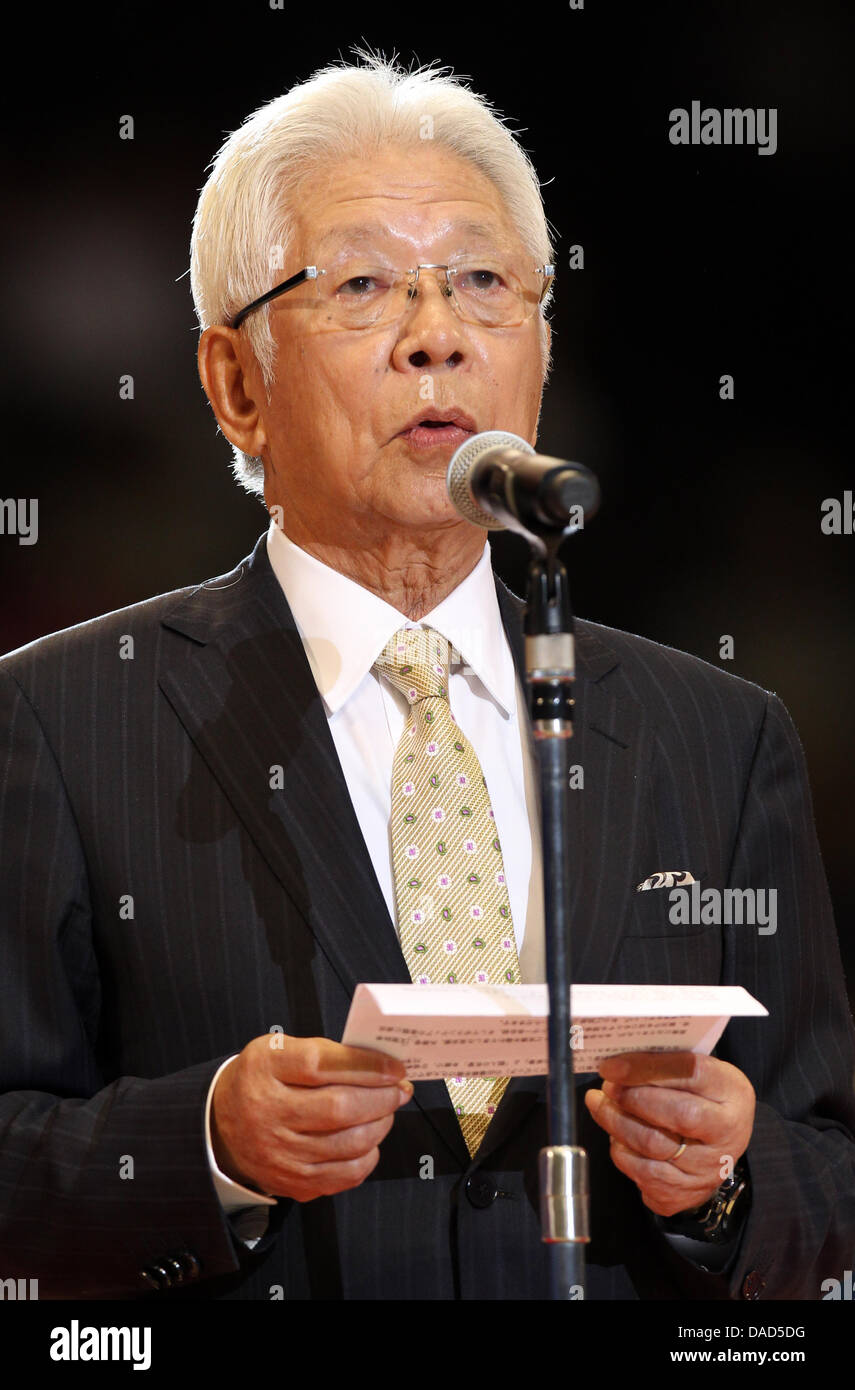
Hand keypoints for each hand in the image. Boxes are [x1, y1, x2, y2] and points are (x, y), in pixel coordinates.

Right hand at [211, 1033, 412, 1201]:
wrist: (224, 1125)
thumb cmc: (262, 1080)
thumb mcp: (279, 1049)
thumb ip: (325, 1052)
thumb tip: (378, 1064)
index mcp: (265, 1068)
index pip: (321, 1065)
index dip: (366, 1065)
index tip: (394, 1067)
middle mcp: (268, 1113)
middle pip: (340, 1108)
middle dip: (382, 1098)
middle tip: (398, 1089)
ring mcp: (280, 1154)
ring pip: (349, 1144)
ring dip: (380, 1125)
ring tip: (386, 1110)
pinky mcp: (293, 1182)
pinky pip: (345, 1174)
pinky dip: (368, 1156)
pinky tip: (369, 1139)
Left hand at [584, 1051, 754, 1217]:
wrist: (721, 1146)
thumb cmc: (702, 1099)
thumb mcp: (698, 1073)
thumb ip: (666, 1064)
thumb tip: (618, 1062)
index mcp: (732, 1091)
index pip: (691, 1072)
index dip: (646, 1068)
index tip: (611, 1067)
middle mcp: (727, 1133)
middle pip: (675, 1114)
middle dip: (631, 1098)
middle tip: (606, 1087)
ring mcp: (708, 1168)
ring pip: (653, 1146)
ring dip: (616, 1123)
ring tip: (600, 1105)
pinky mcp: (687, 1194)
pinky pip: (644, 1175)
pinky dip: (622, 1153)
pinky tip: (616, 1136)